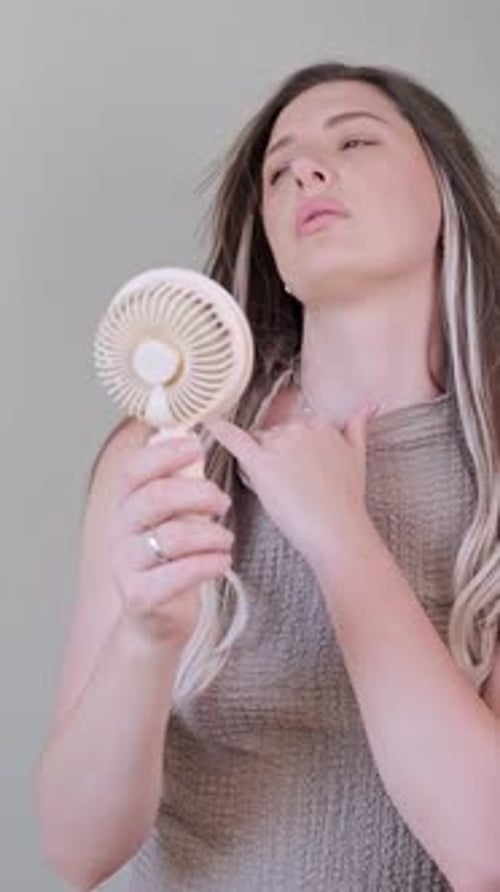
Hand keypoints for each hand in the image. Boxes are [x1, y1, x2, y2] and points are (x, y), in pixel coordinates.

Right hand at [107, 433, 232, 647]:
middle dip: (196, 493)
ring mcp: (126, 566)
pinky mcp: (139, 597)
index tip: (197, 447)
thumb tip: (189, 440)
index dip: (165, 454)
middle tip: (222, 501)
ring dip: (209, 534)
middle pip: (154, 498)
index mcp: (126, 507)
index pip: (134, 470)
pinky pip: (177, 575)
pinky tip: (223, 561)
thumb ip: (178, 486)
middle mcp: (120, 533)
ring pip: (170, 537)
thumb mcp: (173, 520)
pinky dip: (207, 564)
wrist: (156, 621)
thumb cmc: (171, 563)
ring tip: (226, 539)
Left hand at [206, 403, 377, 574]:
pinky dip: (220, 431)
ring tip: (279, 490)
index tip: (299, 472)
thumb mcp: (358, 457)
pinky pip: (236, 440)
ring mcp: (280, 444)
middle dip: (274, 456)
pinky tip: (208, 423)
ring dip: (259, 461)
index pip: (293, 429)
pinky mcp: (262, 463)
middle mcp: (300, 428)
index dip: (290, 452)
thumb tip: (369, 404)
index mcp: (321, 425)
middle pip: (272, 435)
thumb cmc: (347, 501)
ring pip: (256, 443)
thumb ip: (358, 427)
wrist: (338, 530)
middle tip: (290, 486)